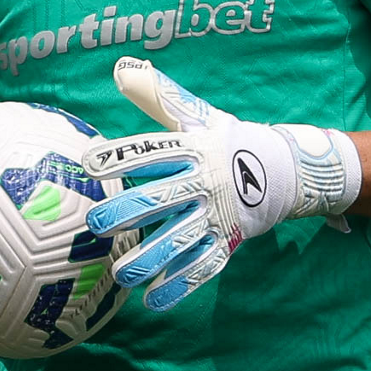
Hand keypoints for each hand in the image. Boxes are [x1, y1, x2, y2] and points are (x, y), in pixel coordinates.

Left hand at [82, 58, 361, 311]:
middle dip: (129, 212)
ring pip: (181, 240)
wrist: (283, 169)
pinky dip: (180, 285)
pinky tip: (153, 300)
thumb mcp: (196, 114)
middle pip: (162, 198)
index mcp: (193, 148)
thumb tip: (121, 70)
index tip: (87, 162)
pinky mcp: (228, 241)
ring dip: (151, 259)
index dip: (122, 155)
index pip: (153, 151)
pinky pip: (203, 267)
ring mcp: (217, 215)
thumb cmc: (225, 139)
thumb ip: (159, 96)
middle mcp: (204, 182)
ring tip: (120, 275)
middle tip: (95, 224)